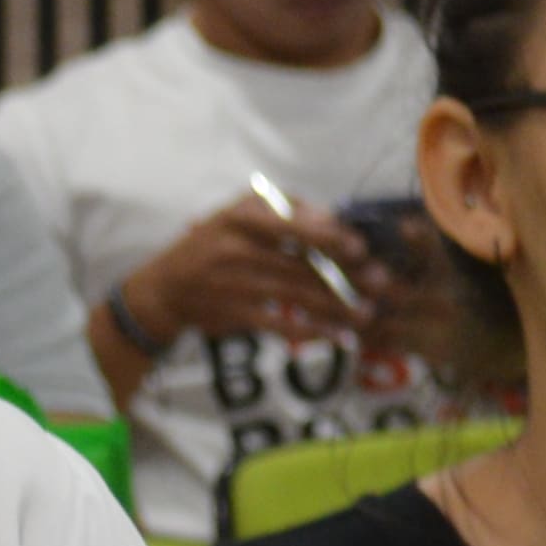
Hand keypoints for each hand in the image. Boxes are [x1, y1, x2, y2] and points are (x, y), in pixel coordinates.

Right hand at [113, 199, 382, 358]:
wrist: (164, 289)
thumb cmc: (211, 244)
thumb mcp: (236, 213)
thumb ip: (283, 209)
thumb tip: (330, 217)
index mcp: (242, 218)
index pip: (293, 226)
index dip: (329, 237)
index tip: (360, 247)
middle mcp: (238, 250)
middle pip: (302, 263)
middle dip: (346, 275)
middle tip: (381, 283)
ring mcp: (236, 285)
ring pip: (298, 296)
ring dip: (337, 306)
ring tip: (367, 313)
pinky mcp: (235, 315)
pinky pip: (281, 323)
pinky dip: (312, 331)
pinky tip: (338, 336)